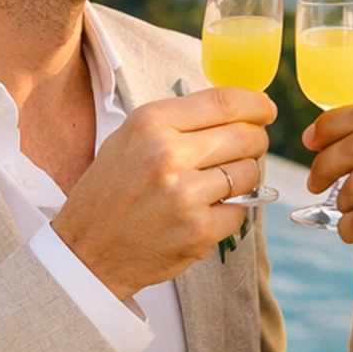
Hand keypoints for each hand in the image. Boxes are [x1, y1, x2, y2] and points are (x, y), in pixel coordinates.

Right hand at [53, 88, 273, 298]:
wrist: (87, 250)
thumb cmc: (111, 190)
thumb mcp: (130, 138)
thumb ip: (178, 121)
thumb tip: (235, 108)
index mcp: (150, 124)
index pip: (224, 101)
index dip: (255, 103)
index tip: (265, 109)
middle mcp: (168, 155)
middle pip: (246, 136)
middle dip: (255, 140)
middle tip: (248, 148)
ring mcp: (185, 195)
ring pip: (250, 173)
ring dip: (245, 176)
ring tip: (220, 182)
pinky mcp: (198, 231)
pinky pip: (241, 210)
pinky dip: (232, 210)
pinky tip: (208, 210)